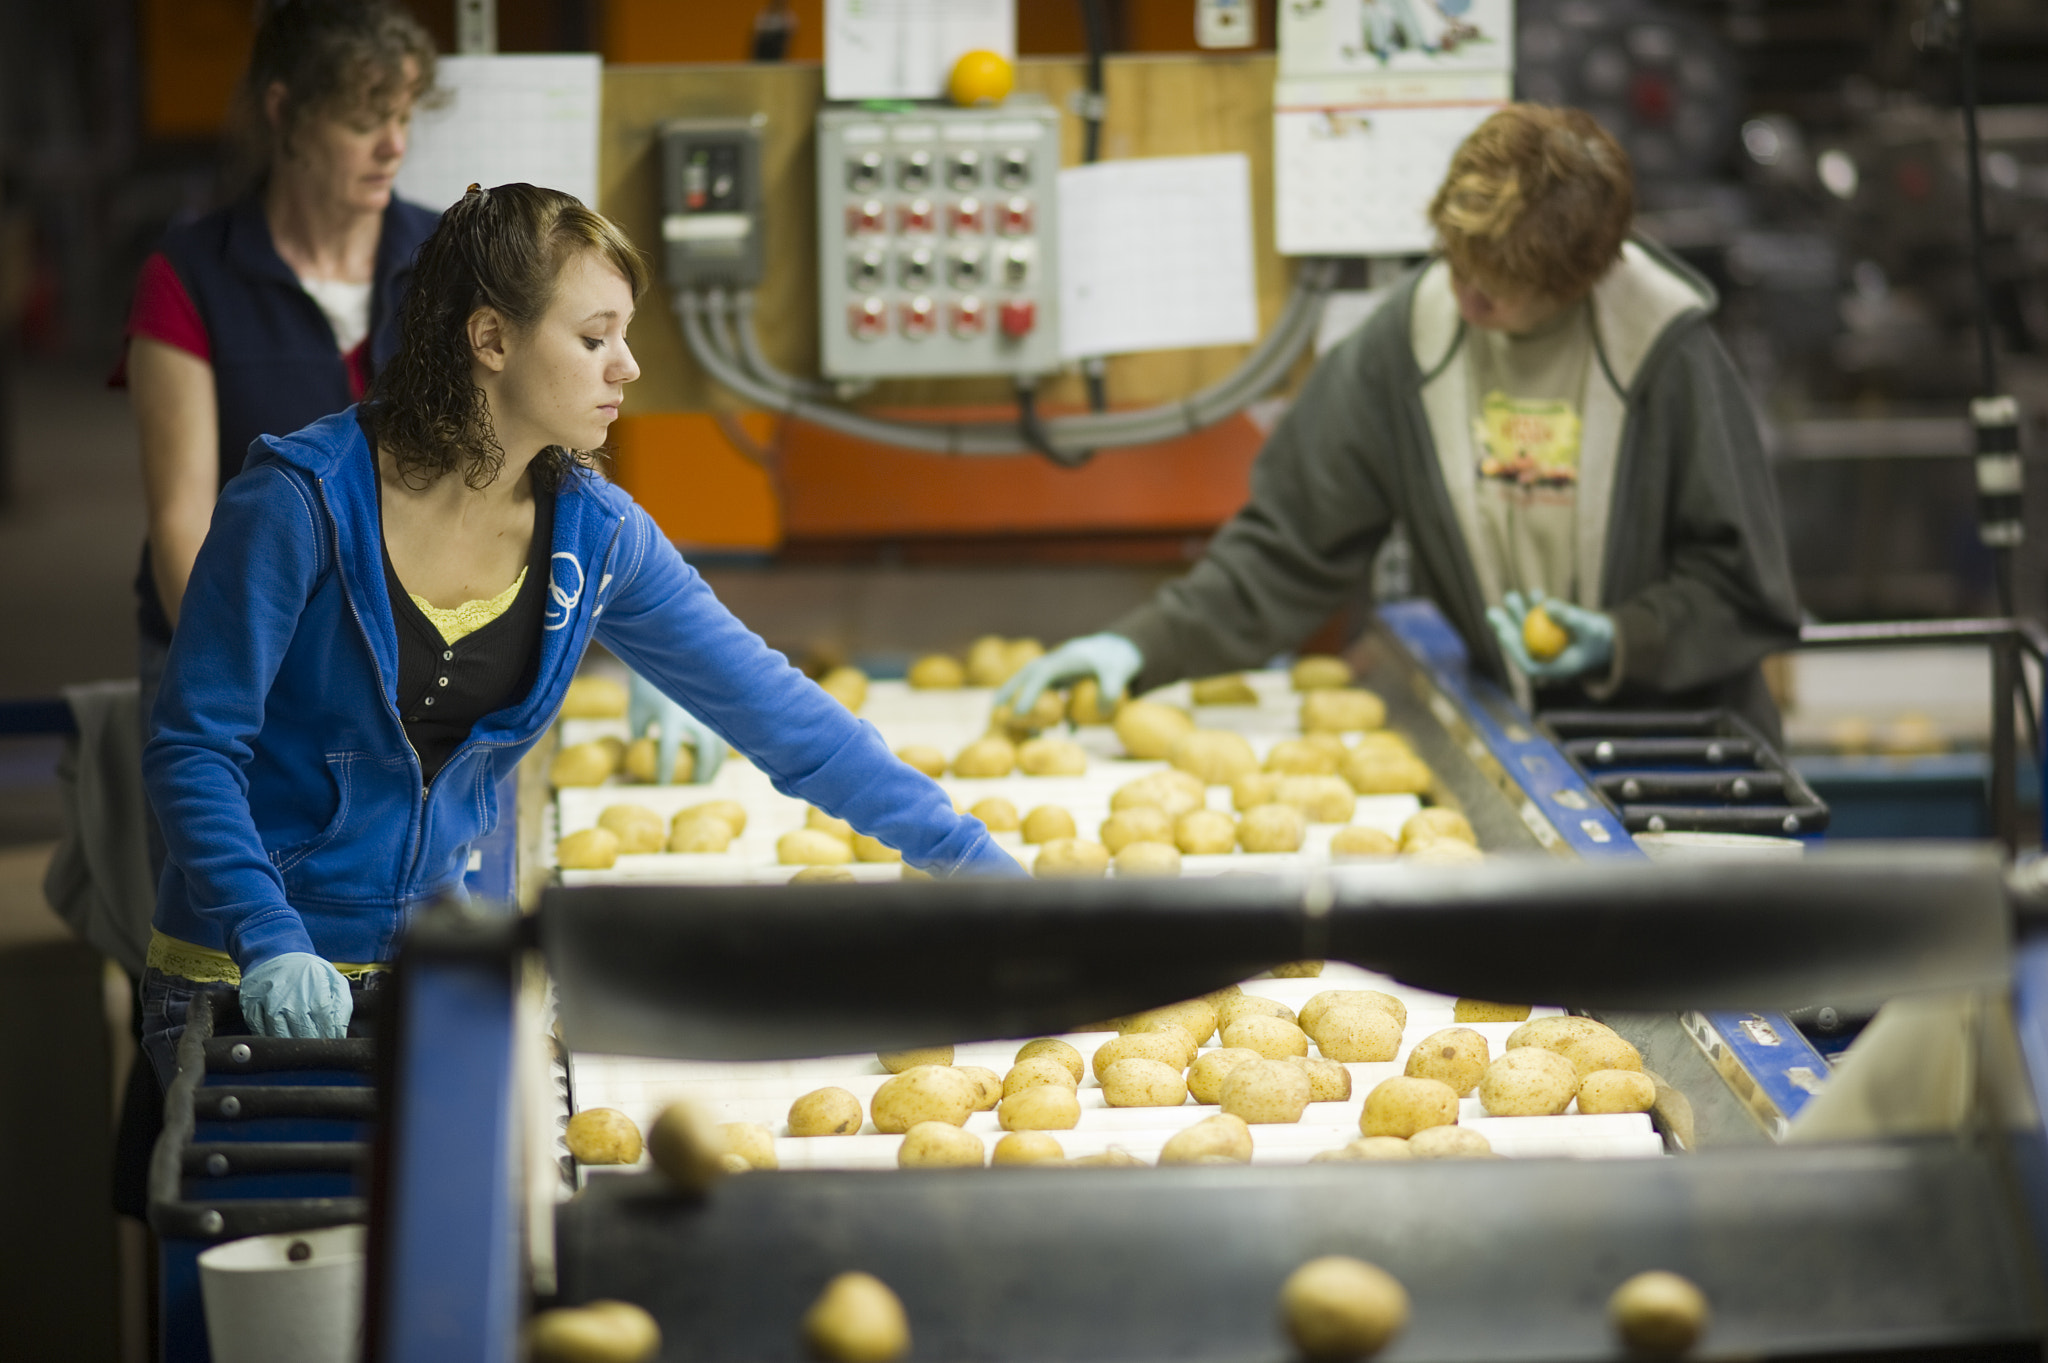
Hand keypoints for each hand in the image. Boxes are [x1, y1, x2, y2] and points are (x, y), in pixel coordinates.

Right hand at [239, 952, 352, 1039]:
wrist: (275, 954)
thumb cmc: (308, 970)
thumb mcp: (333, 979)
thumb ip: (342, 1005)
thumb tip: (342, 1032)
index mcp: (315, 994)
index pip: (325, 1026)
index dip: (328, 1038)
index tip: (329, 1045)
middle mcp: (291, 1001)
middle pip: (303, 1034)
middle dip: (311, 1044)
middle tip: (315, 1050)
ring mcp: (268, 1004)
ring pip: (280, 1036)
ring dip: (289, 1046)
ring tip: (297, 1049)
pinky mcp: (251, 1006)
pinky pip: (259, 1031)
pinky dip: (267, 1039)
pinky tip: (276, 1041)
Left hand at [627, 671, 723, 783]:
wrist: (666, 658)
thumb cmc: (646, 689)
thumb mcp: (637, 713)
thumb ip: (639, 739)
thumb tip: (639, 766)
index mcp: (669, 714)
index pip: (669, 751)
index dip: (666, 772)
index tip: (663, 786)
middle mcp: (693, 713)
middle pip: (705, 752)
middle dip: (702, 774)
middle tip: (695, 788)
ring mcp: (708, 710)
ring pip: (721, 744)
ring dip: (716, 765)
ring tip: (707, 779)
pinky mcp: (716, 708)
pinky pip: (724, 735)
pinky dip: (720, 751)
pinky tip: (714, 762)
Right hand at [992, 633, 1142, 715]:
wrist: (1121, 649)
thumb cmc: (1118, 659)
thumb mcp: (1120, 671)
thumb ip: (1112, 688)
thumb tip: (1104, 710)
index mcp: (1064, 659)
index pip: (1041, 676)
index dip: (1028, 693)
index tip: (1019, 713)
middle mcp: (1055, 664)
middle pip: (1026, 677)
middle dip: (1009, 692)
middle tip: (994, 711)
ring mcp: (1056, 672)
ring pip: (1031, 686)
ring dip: (1020, 702)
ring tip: (1013, 725)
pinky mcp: (1061, 681)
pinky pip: (1044, 695)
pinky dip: (1039, 709)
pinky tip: (1044, 731)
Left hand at [1486, 590, 1615, 681]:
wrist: (1609, 637)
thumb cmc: (1600, 638)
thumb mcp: (1591, 629)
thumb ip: (1571, 619)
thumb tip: (1548, 606)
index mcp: (1552, 669)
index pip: (1528, 662)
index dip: (1513, 648)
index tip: (1503, 632)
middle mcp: (1544, 658)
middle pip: (1520, 644)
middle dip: (1505, 627)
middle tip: (1493, 612)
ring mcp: (1544, 643)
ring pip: (1526, 629)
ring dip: (1517, 612)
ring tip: (1511, 596)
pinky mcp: (1547, 631)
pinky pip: (1537, 619)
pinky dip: (1536, 606)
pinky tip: (1536, 593)